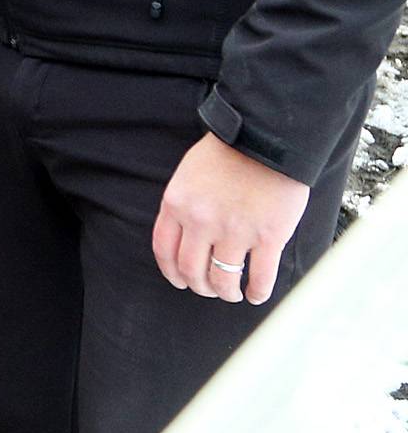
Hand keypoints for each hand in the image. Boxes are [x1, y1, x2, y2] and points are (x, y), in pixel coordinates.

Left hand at [152, 133, 308, 304]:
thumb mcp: (188, 175)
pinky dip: (257, 293)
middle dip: (200, 286)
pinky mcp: (268, 237)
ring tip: (233, 293)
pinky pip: (259, 279)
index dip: (172, 272)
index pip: (164, 250)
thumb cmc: (227, 154)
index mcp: (177, 203)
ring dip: (227, 293)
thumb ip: (183, 205)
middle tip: (210, 289)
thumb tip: (183, 238)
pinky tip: (256, 294)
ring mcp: (234, 231)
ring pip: (223, 280)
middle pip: (192, 271)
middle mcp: (201, 221)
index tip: (180, 281)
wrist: (264, 138)